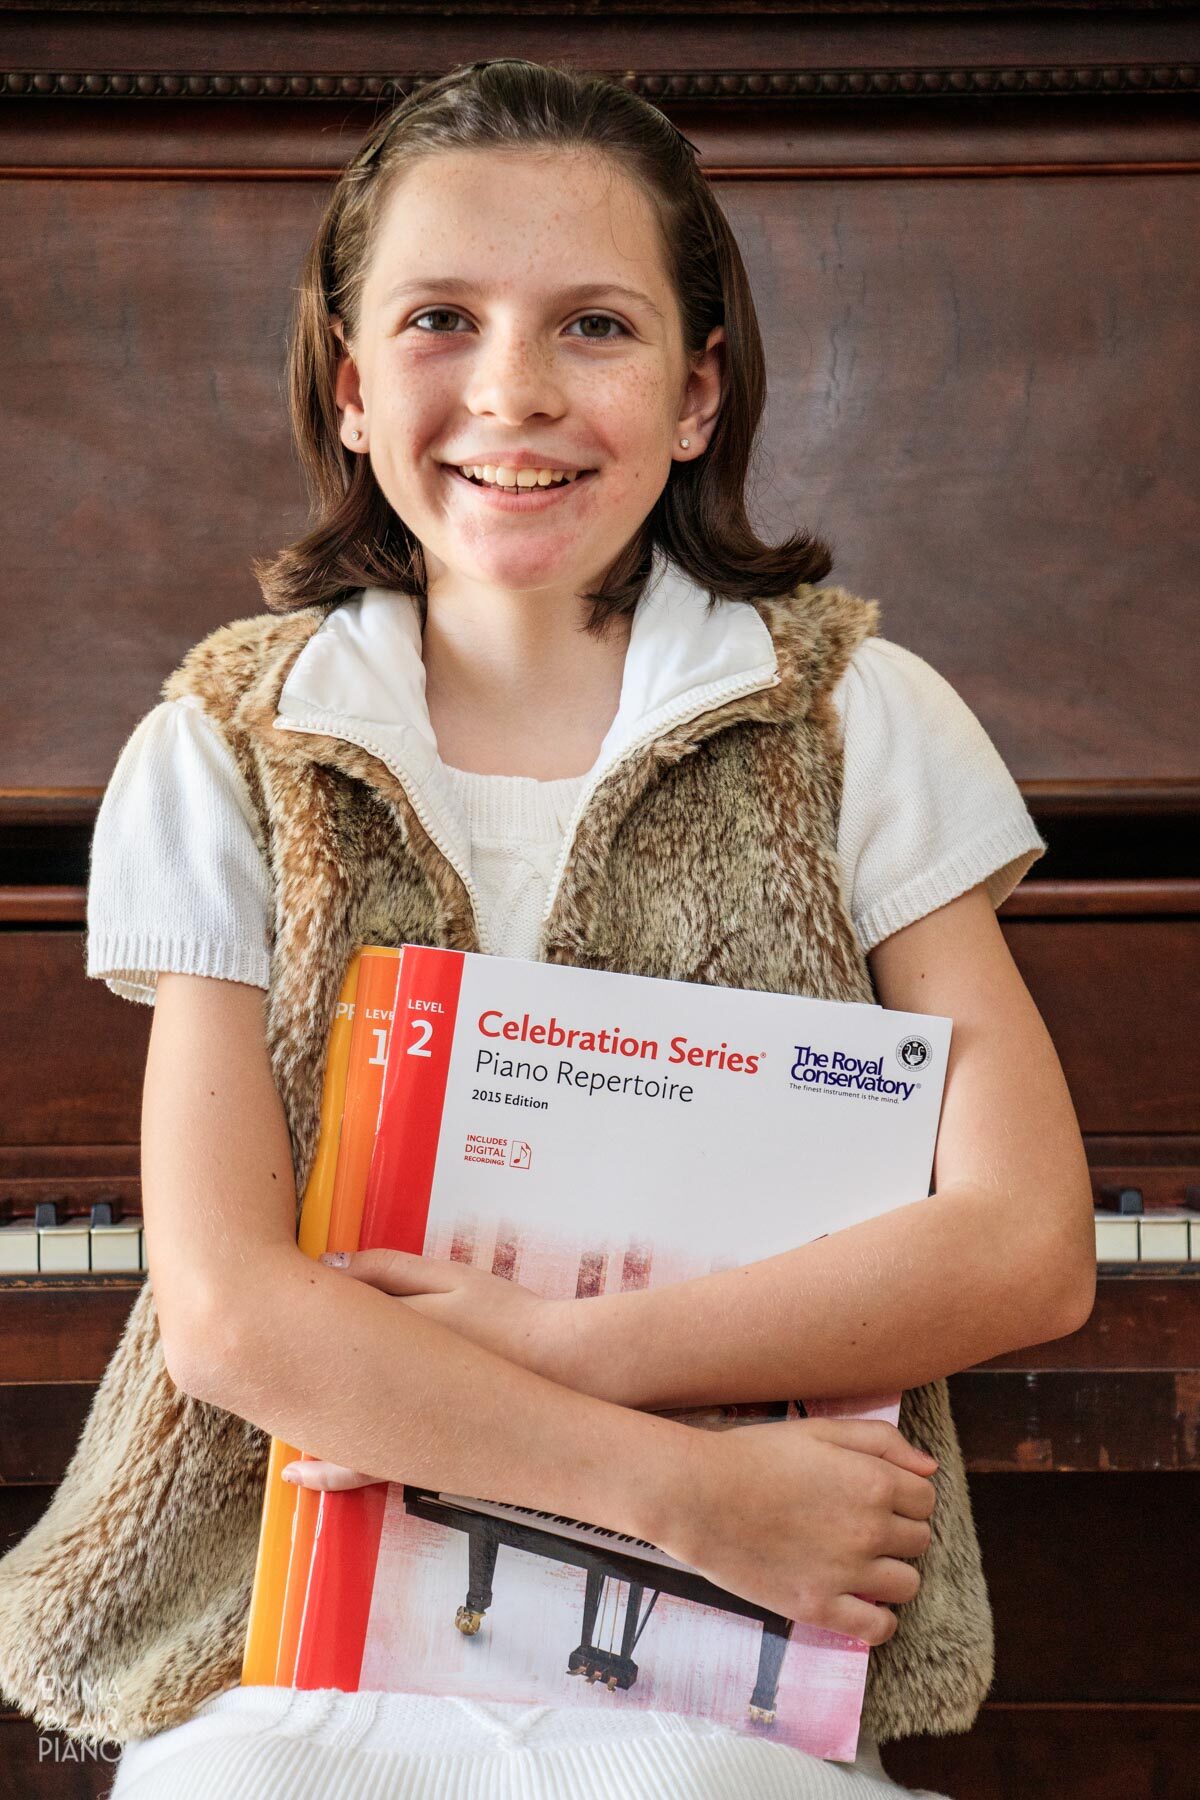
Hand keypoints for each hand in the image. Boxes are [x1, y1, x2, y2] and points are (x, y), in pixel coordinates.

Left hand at [278, 1249, 570, 1492]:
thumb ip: (386, 1269)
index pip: (310, 1325)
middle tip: (243, 1360)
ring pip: (323, 1433)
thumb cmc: (506, 1316)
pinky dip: (328, 1467)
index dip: (283, 1313)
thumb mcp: (447, 1276)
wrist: (561, 1371)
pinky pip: (357, 1469)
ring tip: (264, 1412)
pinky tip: (308, 1468)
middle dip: (273, 1373)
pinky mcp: (417, 1456)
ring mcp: (396, 1431)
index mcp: (377, 1339)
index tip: (259, 1299)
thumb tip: (326, 1263)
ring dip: (294, 1423)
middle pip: (305, 1383)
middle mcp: (377, 1392)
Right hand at [658, 1415, 937, 1647]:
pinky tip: (858, 1601)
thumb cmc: (755, 1456)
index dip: (904, 1497)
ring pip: (907, 1584)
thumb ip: (881, 1441)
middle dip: (897, 1532)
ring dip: (891, 1573)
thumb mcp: (819, 1431)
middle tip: (859, 1527)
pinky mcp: (821, 1607)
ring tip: (857, 1562)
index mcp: (873, 1481)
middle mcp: (870, 1529)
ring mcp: (848, 1572)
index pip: (926, 1499)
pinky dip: (879, 1619)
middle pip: (919, 1541)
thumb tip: (930, 1468)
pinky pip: (879, 1628)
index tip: (877, 1499)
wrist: (699, 1495)